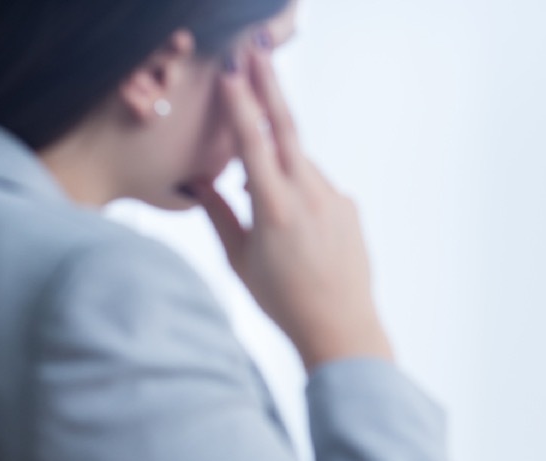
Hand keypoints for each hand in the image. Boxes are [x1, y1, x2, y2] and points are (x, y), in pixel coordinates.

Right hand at [195, 35, 390, 367]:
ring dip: (278, 161)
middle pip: (286, 129)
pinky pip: (317, 184)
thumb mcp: (239, 261)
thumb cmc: (283, 301)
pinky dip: (298, 188)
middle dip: (270, 86)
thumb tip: (195, 181)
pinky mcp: (350, 208)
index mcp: (275, 209)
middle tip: (257, 48)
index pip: (253, 143)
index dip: (241, 104)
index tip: (232, 71)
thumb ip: (218, 213)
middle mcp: (309, 196)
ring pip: (299, 161)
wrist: (341, 326)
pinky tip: (293, 228)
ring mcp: (335, 199)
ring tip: (268, 207)